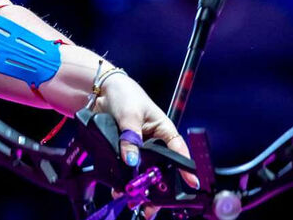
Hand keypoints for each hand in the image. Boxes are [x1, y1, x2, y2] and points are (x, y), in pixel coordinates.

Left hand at [94, 71, 199, 189]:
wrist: (102, 91)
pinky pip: (126, 169)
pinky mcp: (124, 152)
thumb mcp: (130, 115)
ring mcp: (138, 149)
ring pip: (143, 171)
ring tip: (133, 199)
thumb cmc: (125, 94)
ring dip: (138, 185)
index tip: (191, 182)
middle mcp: (152, 142)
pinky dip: (122, 180)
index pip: (178, 150)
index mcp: (163, 130)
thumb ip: (130, 137)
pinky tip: (117, 190)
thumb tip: (131, 160)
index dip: (185, 167)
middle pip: (160, 167)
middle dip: (157, 184)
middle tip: (153, 202)